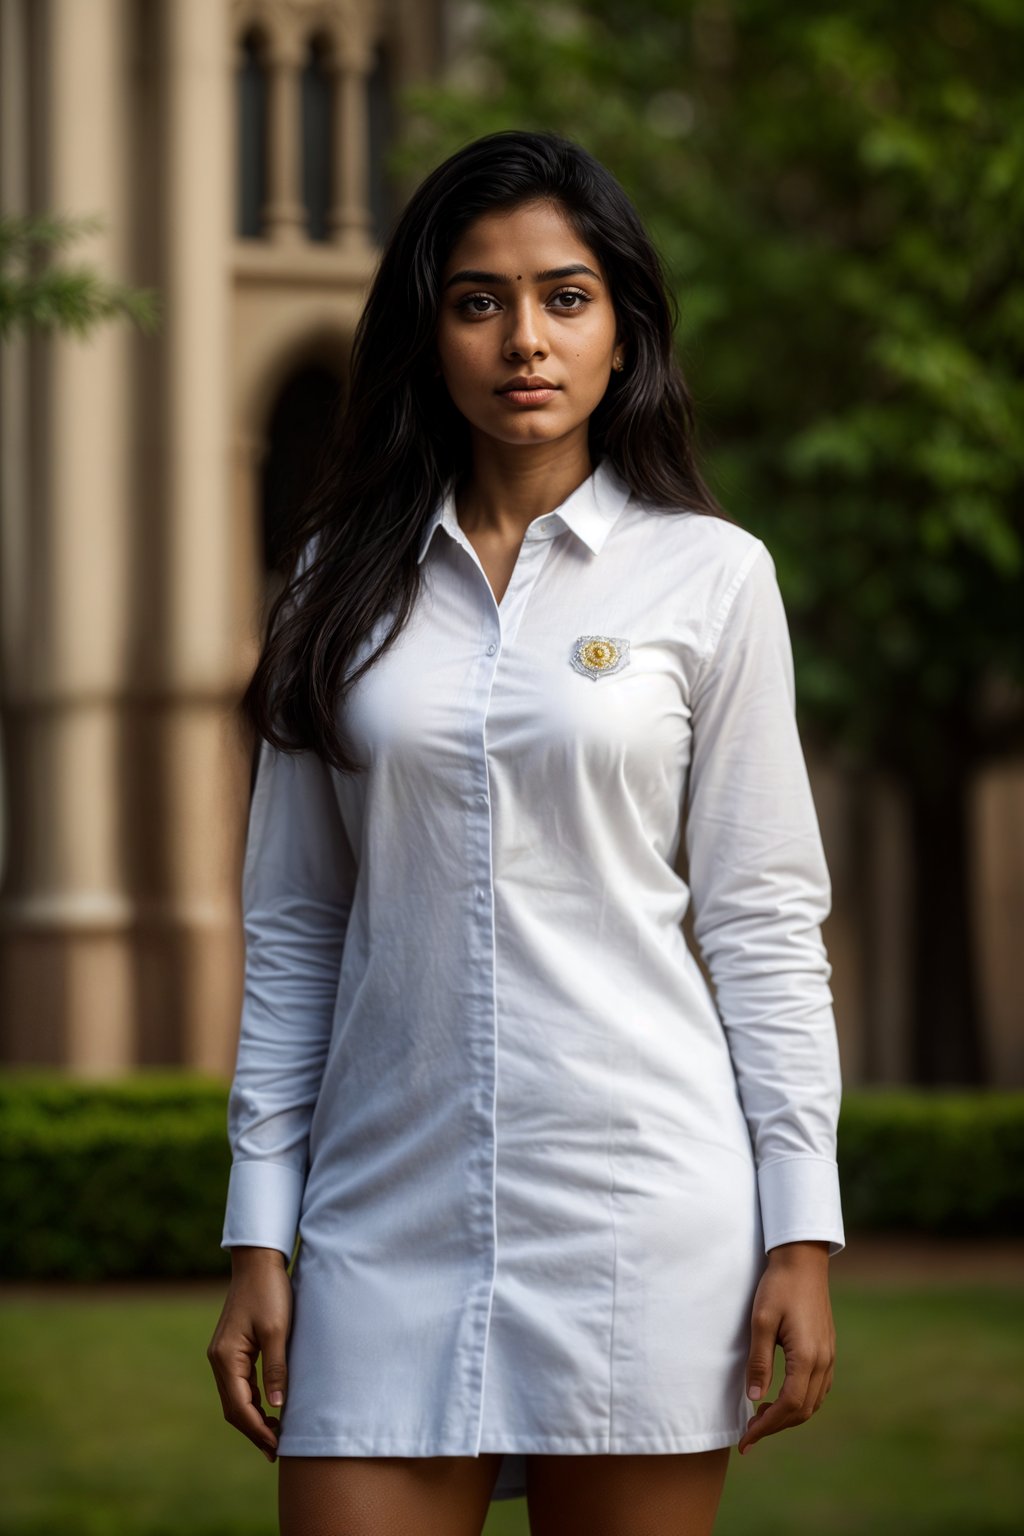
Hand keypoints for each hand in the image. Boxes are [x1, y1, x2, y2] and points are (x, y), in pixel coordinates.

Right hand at [207, 1247, 292, 1462]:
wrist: (259, 1262)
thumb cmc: (270, 1291)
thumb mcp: (278, 1330)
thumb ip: (276, 1368)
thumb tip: (277, 1408)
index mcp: (226, 1358)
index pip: (239, 1407)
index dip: (258, 1430)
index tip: (277, 1446)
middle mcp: (218, 1360)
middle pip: (233, 1408)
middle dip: (254, 1430)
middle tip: (277, 1449)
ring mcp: (223, 1355)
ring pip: (235, 1398)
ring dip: (253, 1418)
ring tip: (276, 1434)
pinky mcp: (232, 1349)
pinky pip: (239, 1384)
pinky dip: (252, 1401)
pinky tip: (269, 1409)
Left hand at [737, 1240, 834, 1454]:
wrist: (803, 1261)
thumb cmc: (778, 1287)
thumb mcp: (760, 1321)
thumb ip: (758, 1361)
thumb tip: (754, 1397)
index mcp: (807, 1357)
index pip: (789, 1406)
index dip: (767, 1426)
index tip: (746, 1438)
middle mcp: (823, 1362)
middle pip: (803, 1410)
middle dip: (775, 1425)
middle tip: (749, 1430)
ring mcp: (829, 1357)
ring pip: (813, 1402)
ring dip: (788, 1416)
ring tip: (761, 1416)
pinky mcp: (828, 1350)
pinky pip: (819, 1389)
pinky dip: (801, 1402)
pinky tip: (781, 1397)